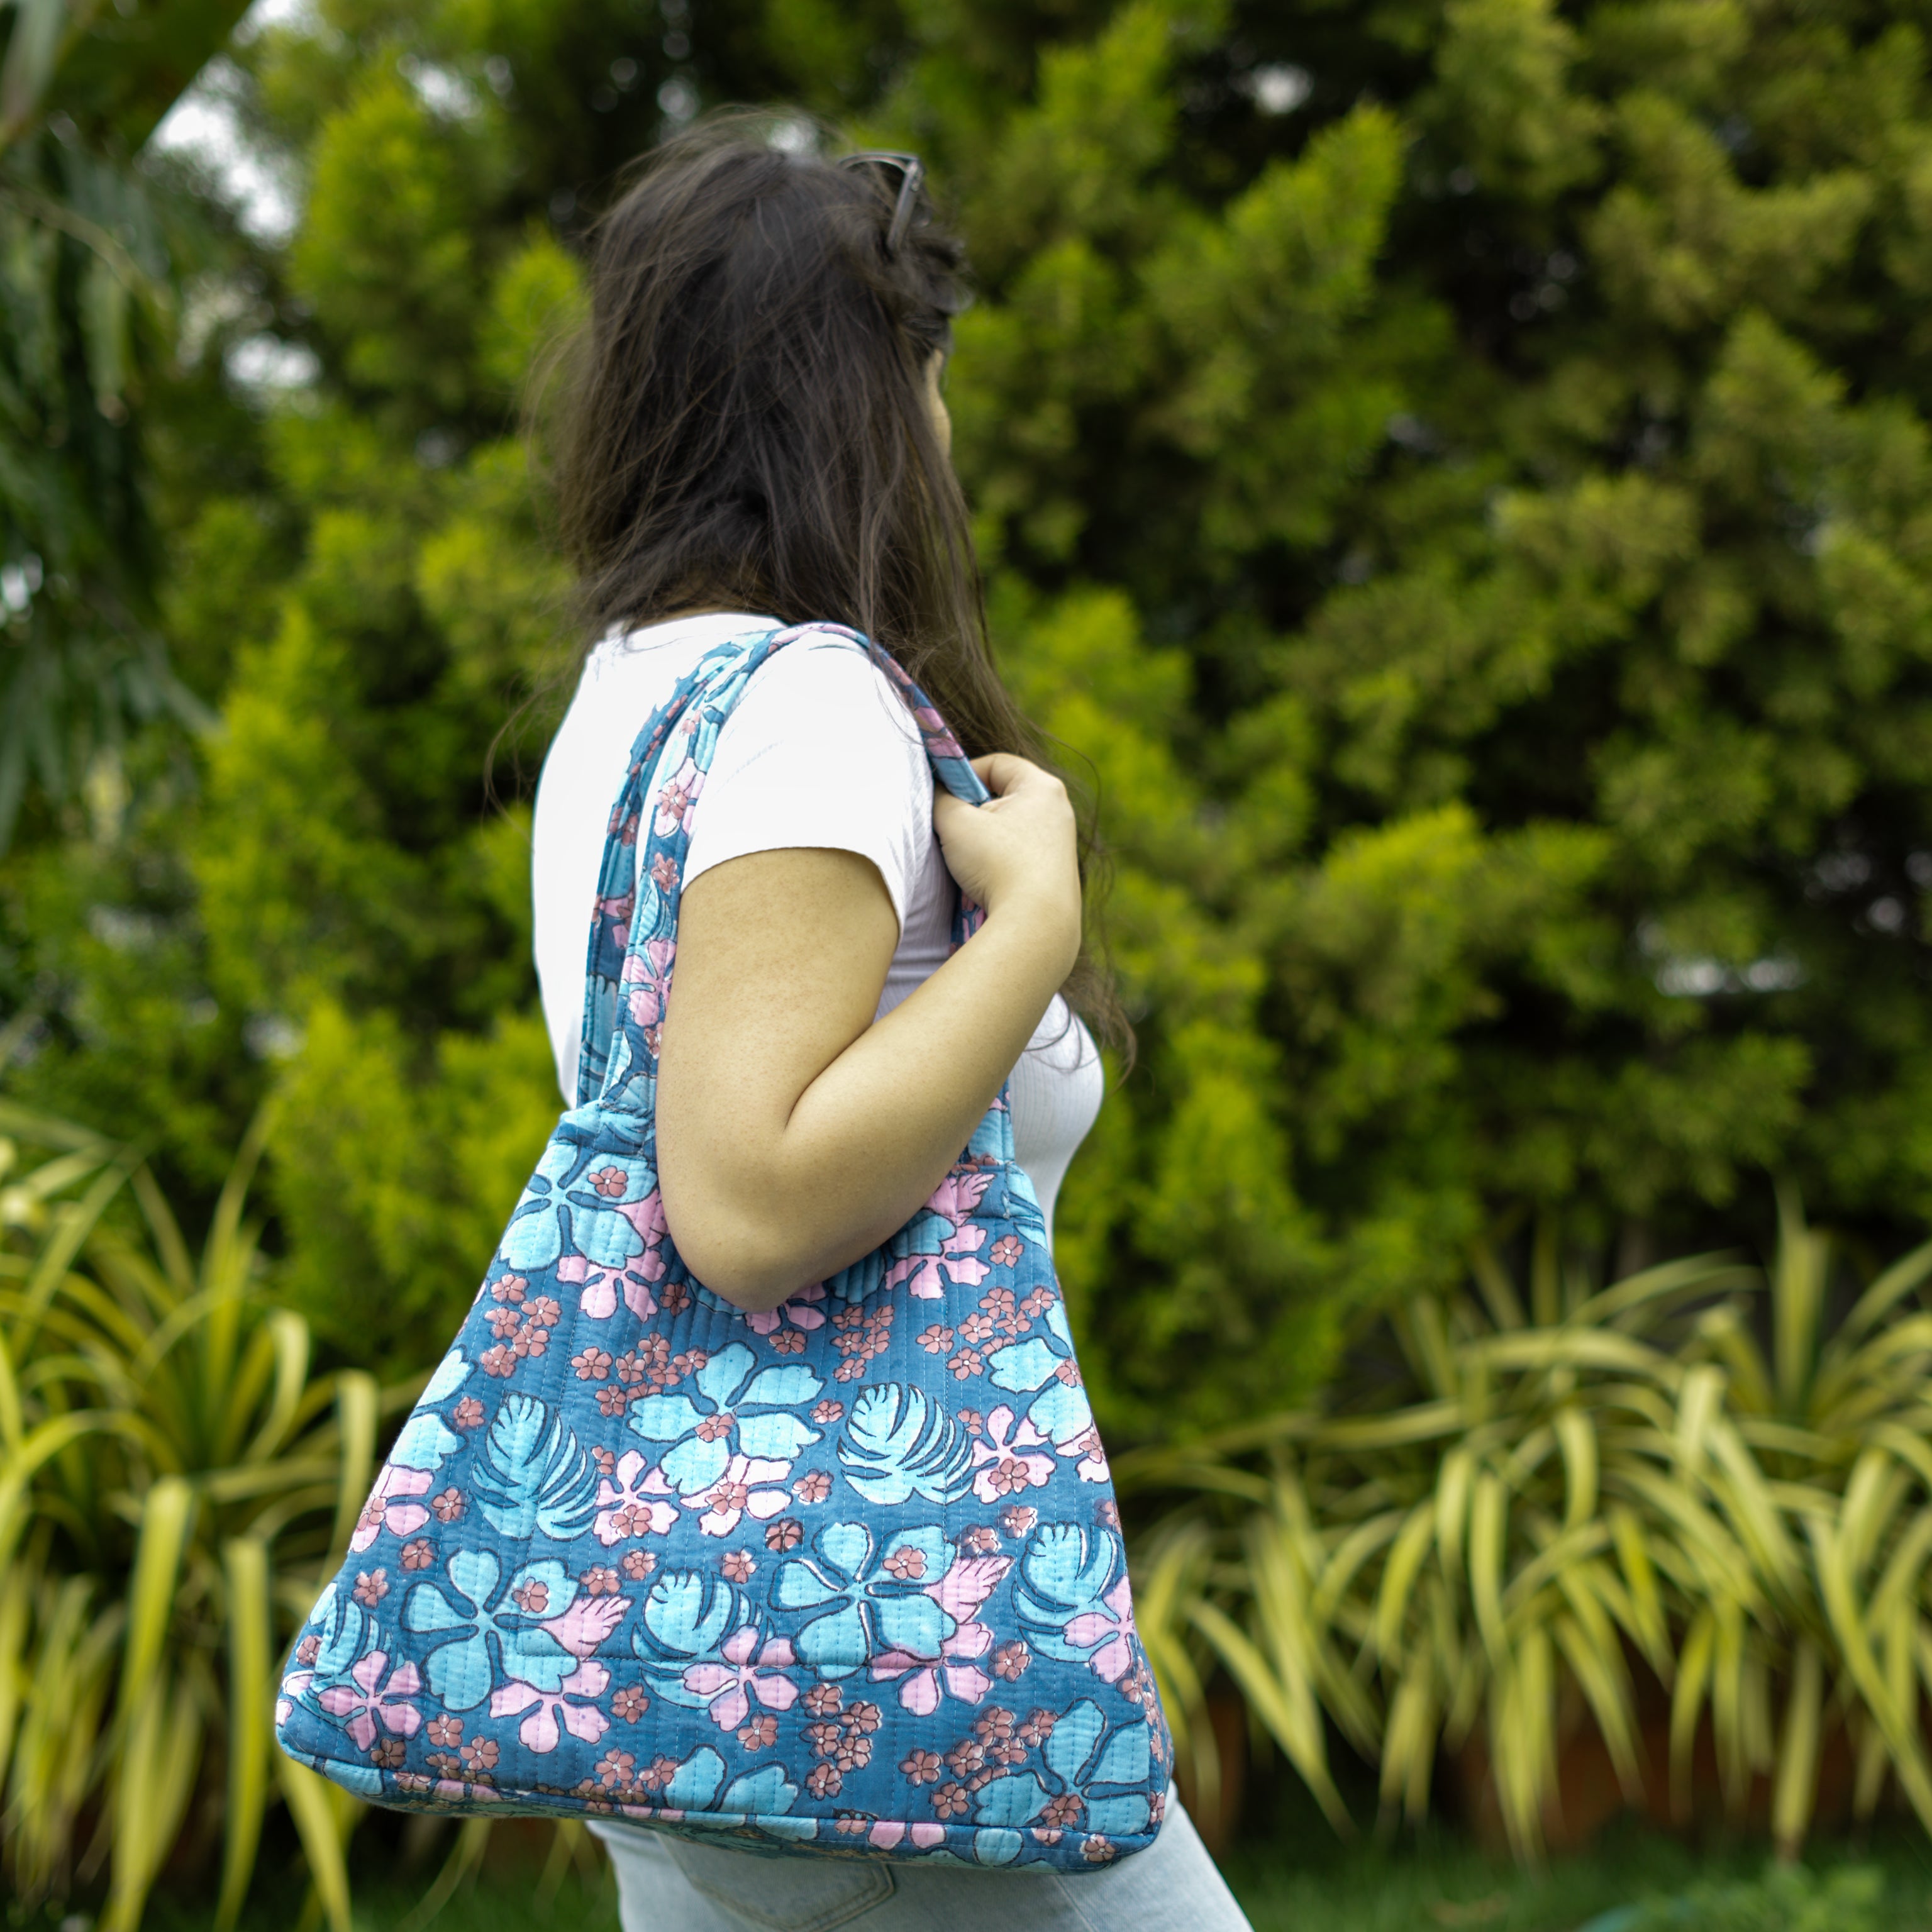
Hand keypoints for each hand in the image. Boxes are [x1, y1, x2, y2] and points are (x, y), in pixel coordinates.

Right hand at [932, 753, 1081, 970]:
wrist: (1036, 924)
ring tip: (969, 861)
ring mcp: (1061, 844)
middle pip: (1004, 795)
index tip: (944, 795)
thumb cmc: (998, 864)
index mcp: (1042, 787)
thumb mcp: (955, 823)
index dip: (963, 774)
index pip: (996, 763)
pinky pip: (1020, 855)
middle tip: (954, 830)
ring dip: (984, 839)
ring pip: (1010, 828)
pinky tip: (987, 882)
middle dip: (973, 810)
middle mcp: (1059, 811)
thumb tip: (938, 793)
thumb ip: (940, 798)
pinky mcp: (1058, 874)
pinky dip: (999, 861)